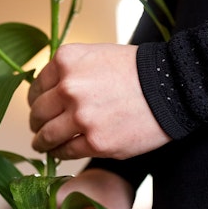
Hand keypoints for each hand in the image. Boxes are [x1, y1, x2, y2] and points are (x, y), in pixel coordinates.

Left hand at [27, 43, 170, 160]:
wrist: (171, 87)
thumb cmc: (137, 70)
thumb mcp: (97, 55)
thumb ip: (71, 70)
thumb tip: (49, 91)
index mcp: (66, 61)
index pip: (37, 86)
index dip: (36, 101)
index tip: (38, 108)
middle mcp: (68, 87)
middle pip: (38, 112)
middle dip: (36, 122)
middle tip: (37, 129)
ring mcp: (81, 116)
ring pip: (48, 135)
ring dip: (42, 142)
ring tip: (42, 145)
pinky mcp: (96, 142)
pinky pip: (66, 151)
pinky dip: (60, 153)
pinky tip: (61, 152)